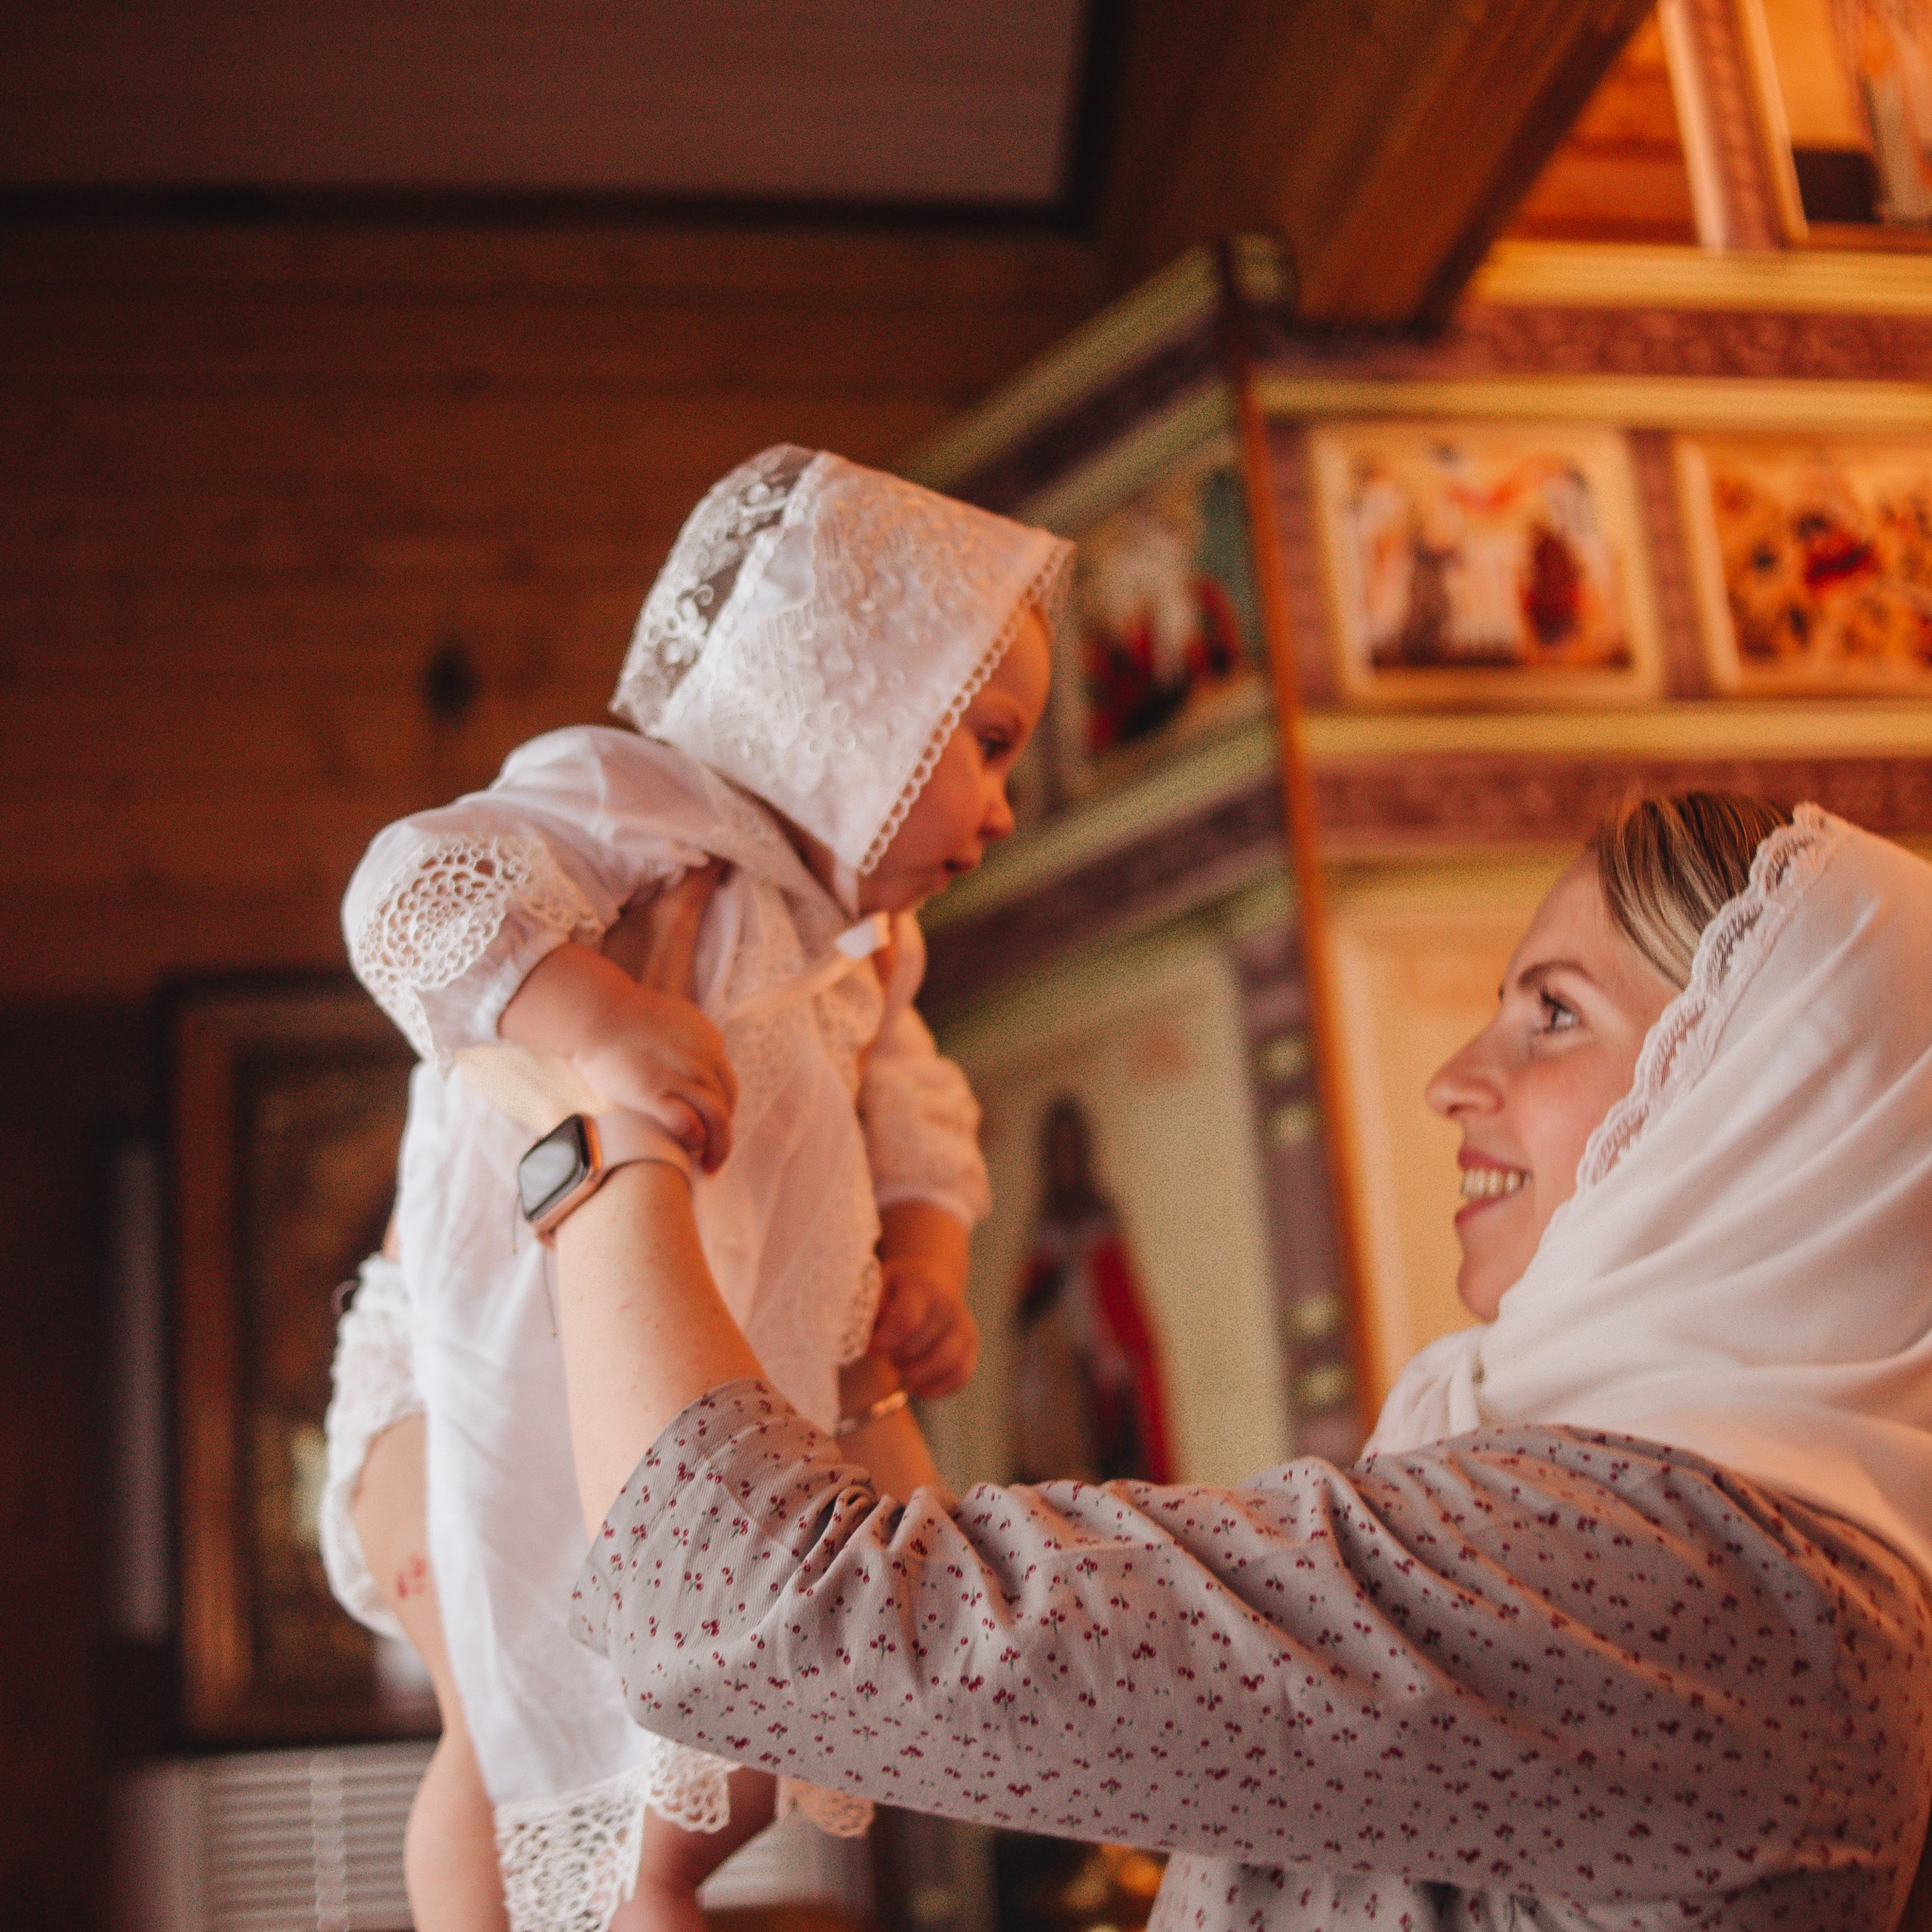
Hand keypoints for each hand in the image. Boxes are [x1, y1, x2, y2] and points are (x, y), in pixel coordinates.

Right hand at [586, 862, 735, 1167]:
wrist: (590, 1006)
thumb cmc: (623, 983)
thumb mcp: (664, 950)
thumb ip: (689, 910)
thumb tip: (718, 861)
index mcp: (703, 1031)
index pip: (724, 1073)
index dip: (720, 1098)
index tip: (711, 1116)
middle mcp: (702, 1053)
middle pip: (725, 1096)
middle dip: (721, 1125)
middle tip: (713, 1150)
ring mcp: (680, 1075)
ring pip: (715, 1119)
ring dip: (715, 1145)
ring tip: (709, 1166)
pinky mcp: (657, 1095)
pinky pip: (688, 1126)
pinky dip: (692, 1143)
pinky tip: (689, 1157)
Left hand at [870, 1255, 978, 1397]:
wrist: (935, 1276)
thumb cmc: (898, 1286)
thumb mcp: (879, 1284)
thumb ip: (870, 1309)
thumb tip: (864, 1340)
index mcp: (922, 1287)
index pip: (905, 1322)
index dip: (885, 1342)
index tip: (871, 1349)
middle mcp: (949, 1305)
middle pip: (919, 1347)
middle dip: (896, 1357)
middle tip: (886, 1353)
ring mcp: (965, 1326)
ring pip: (944, 1365)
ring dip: (916, 1375)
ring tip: (900, 1367)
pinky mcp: (972, 1345)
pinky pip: (960, 1376)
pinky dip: (937, 1389)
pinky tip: (918, 1386)